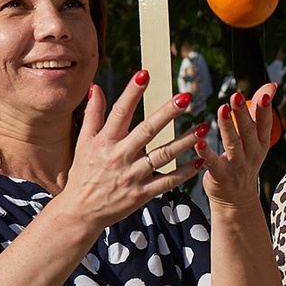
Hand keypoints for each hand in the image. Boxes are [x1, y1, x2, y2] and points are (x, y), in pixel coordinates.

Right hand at [57, 71, 200, 229]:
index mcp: (105, 142)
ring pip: (163, 155)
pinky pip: (168, 181)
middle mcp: (119, 156)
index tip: (145, 73)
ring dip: (186, 141)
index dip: (132, 92)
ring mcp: (132, 176)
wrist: (81, 211)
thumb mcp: (83, 142)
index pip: (120, 112)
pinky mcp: (142, 194)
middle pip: (147, 131)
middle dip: (167, 113)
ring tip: (204, 127)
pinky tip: (201, 160)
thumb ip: (93, 114)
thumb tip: (95, 87)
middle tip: (186, 97)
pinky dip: (185, 172)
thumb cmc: (83, 173)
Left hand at [198, 82, 279, 214]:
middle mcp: (252, 154)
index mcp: (261, 143)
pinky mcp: (221, 177)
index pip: (265, 124)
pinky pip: (214, 164)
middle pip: (249, 132)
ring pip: (233, 145)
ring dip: (227, 128)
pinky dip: (206, 154)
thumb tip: (271, 85)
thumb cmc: (244, 161)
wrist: (237, 199)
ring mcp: (238, 167)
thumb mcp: (255, 137)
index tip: (265, 94)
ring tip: (221, 111)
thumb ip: (258, 111)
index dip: (265, 110)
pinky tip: (199, 143)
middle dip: (243, 114)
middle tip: (236, 96)